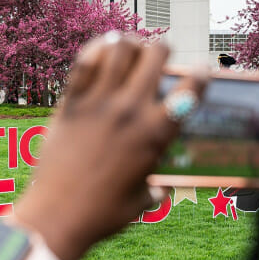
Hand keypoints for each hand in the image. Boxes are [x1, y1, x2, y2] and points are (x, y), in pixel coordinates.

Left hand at [15, 34, 204, 259]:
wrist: (57, 216)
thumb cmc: (102, 215)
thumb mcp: (141, 200)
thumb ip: (154, 188)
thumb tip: (161, 189)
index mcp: (156, 134)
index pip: (191, 90)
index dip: (201, 74)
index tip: (200, 71)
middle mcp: (131, 111)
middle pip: (156, 55)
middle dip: (162, 50)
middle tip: (158, 56)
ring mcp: (99, 104)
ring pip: (121, 48)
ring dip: (130, 43)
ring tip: (130, 47)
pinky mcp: (70, 103)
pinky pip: (84, 63)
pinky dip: (96, 50)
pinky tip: (101, 51)